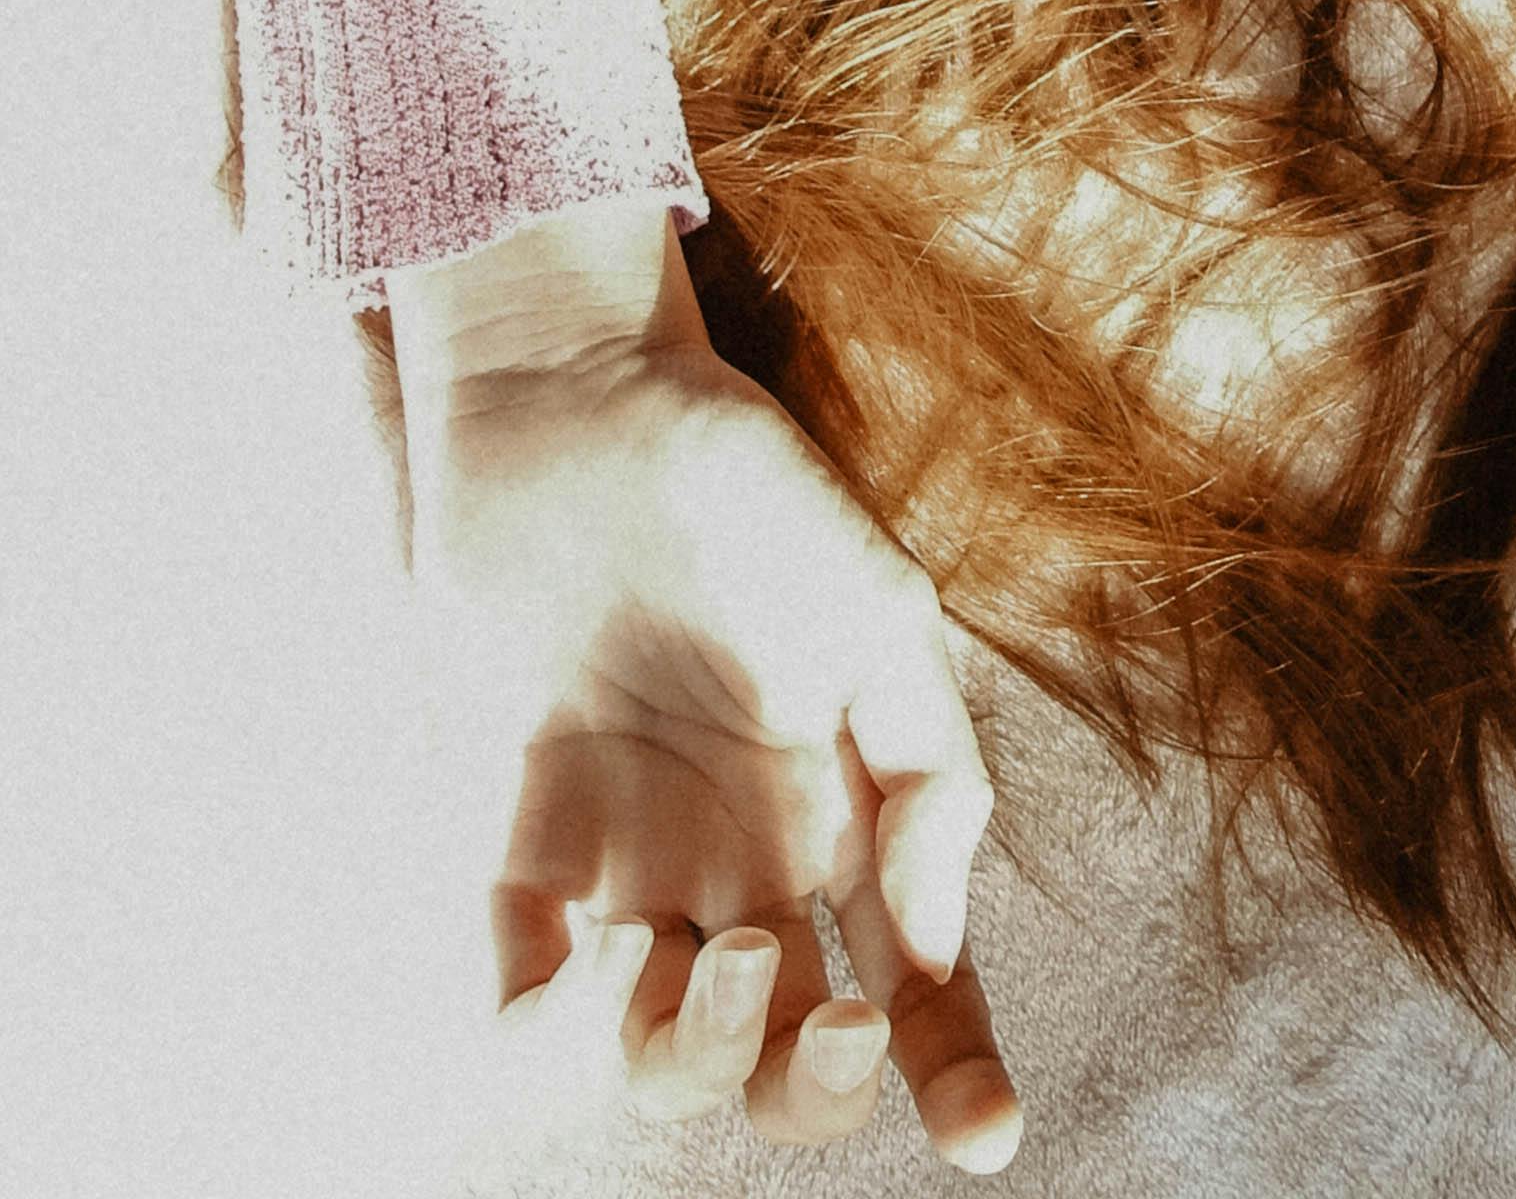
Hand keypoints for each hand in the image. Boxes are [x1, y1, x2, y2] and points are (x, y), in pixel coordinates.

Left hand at [394, 207, 1021, 1169]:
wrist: (580, 403)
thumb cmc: (748, 489)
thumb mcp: (880, 605)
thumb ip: (929, 767)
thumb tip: (925, 935)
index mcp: (840, 806)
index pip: (912, 974)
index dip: (954, 1065)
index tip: (988, 1138)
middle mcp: (737, 858)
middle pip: (782, 1054)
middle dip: (815, 1085)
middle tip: (838, 1017)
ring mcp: (625, 857)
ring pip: (657, 1055)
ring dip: (692, 1052)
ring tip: (704, 956)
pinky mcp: (514, 837)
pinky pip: (517, 991)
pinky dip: (543, 1026)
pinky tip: (581, 969)